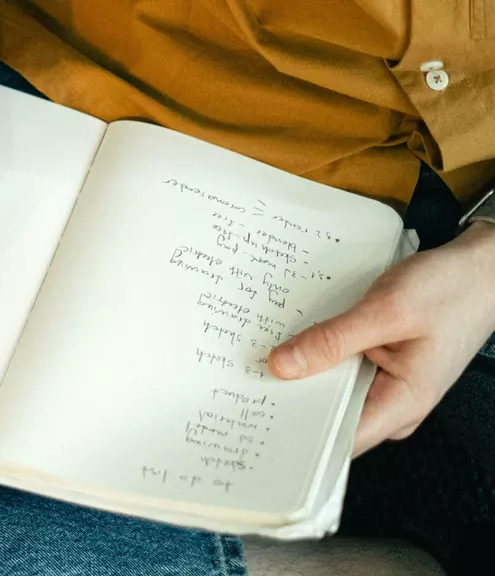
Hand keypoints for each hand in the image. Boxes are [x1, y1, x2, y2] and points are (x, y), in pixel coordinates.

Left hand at [268, 223, 494, 455]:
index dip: (297, 437)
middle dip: (290, 403)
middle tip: (244, 386)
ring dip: (301, 378)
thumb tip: (282, 367)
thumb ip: (333, 340)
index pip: (340, 441)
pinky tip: (289, 346)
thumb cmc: (451, 289)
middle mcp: (393, 405)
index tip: (258, 421)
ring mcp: (385, 386)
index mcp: (402, 405)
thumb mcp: (386, 310)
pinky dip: (316, 359)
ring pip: (331, 395)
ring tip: (258, 363)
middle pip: (329, 419)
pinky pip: (339, 372)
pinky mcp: (379, 366)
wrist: (483, 268)